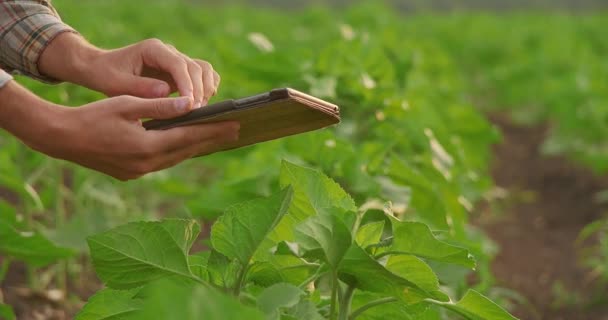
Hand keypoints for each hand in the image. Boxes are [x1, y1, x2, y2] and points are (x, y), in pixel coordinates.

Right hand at [0, 82, 238, 179]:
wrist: (61, 138)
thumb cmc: (93, 116)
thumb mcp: (127, 104)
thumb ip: (160, 106)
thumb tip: (190, 104)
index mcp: (146, 146)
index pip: (189, 137)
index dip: (213, 130)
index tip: (234, 124)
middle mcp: (146, 164)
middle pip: (188, 151)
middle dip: (212, 140)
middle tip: (235, 131)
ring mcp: (139, 172)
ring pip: (176, 158)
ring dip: (196, 148)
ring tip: (216, 138)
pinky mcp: (131, 174)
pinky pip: (163, 163)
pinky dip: (178, 153)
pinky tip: (187, 146)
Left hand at [39, 33, 219, 106]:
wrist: (103, 69)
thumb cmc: (107, 76)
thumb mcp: (117, 84)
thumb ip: (140, 87)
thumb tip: (166, 92)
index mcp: (153, 49)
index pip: (178, 64)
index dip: (187, 84)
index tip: (189, 104)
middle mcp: (168, 52)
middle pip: (196, 67)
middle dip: (199, 90)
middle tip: (196, 113)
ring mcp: (176, 60)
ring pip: (204, 69)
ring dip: (206, 89)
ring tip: (199, 110)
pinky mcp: (180, 71)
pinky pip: (202, 76)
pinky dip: (206, 88)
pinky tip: (199, 104)